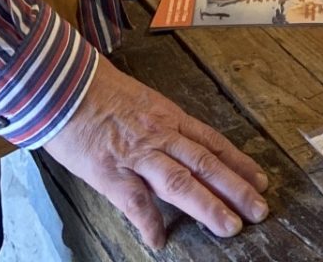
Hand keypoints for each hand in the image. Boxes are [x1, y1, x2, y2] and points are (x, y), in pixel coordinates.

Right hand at [41, 57, 268, 246]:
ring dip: (208, 206)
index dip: (239, 163)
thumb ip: (162, 124)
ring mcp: (136, 154)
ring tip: (229, 227)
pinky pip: (134, 201)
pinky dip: (148, 222)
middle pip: (206, 164)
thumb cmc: (97, 91)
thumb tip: (181, 146)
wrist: (62, 83)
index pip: (212, 142)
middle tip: (259, 210)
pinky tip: (159, 240)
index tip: (260, 180)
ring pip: (180, 182)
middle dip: (235, 189)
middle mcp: (159, 135)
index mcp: (168, 117)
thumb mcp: (140, 101)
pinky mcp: (110, 171)